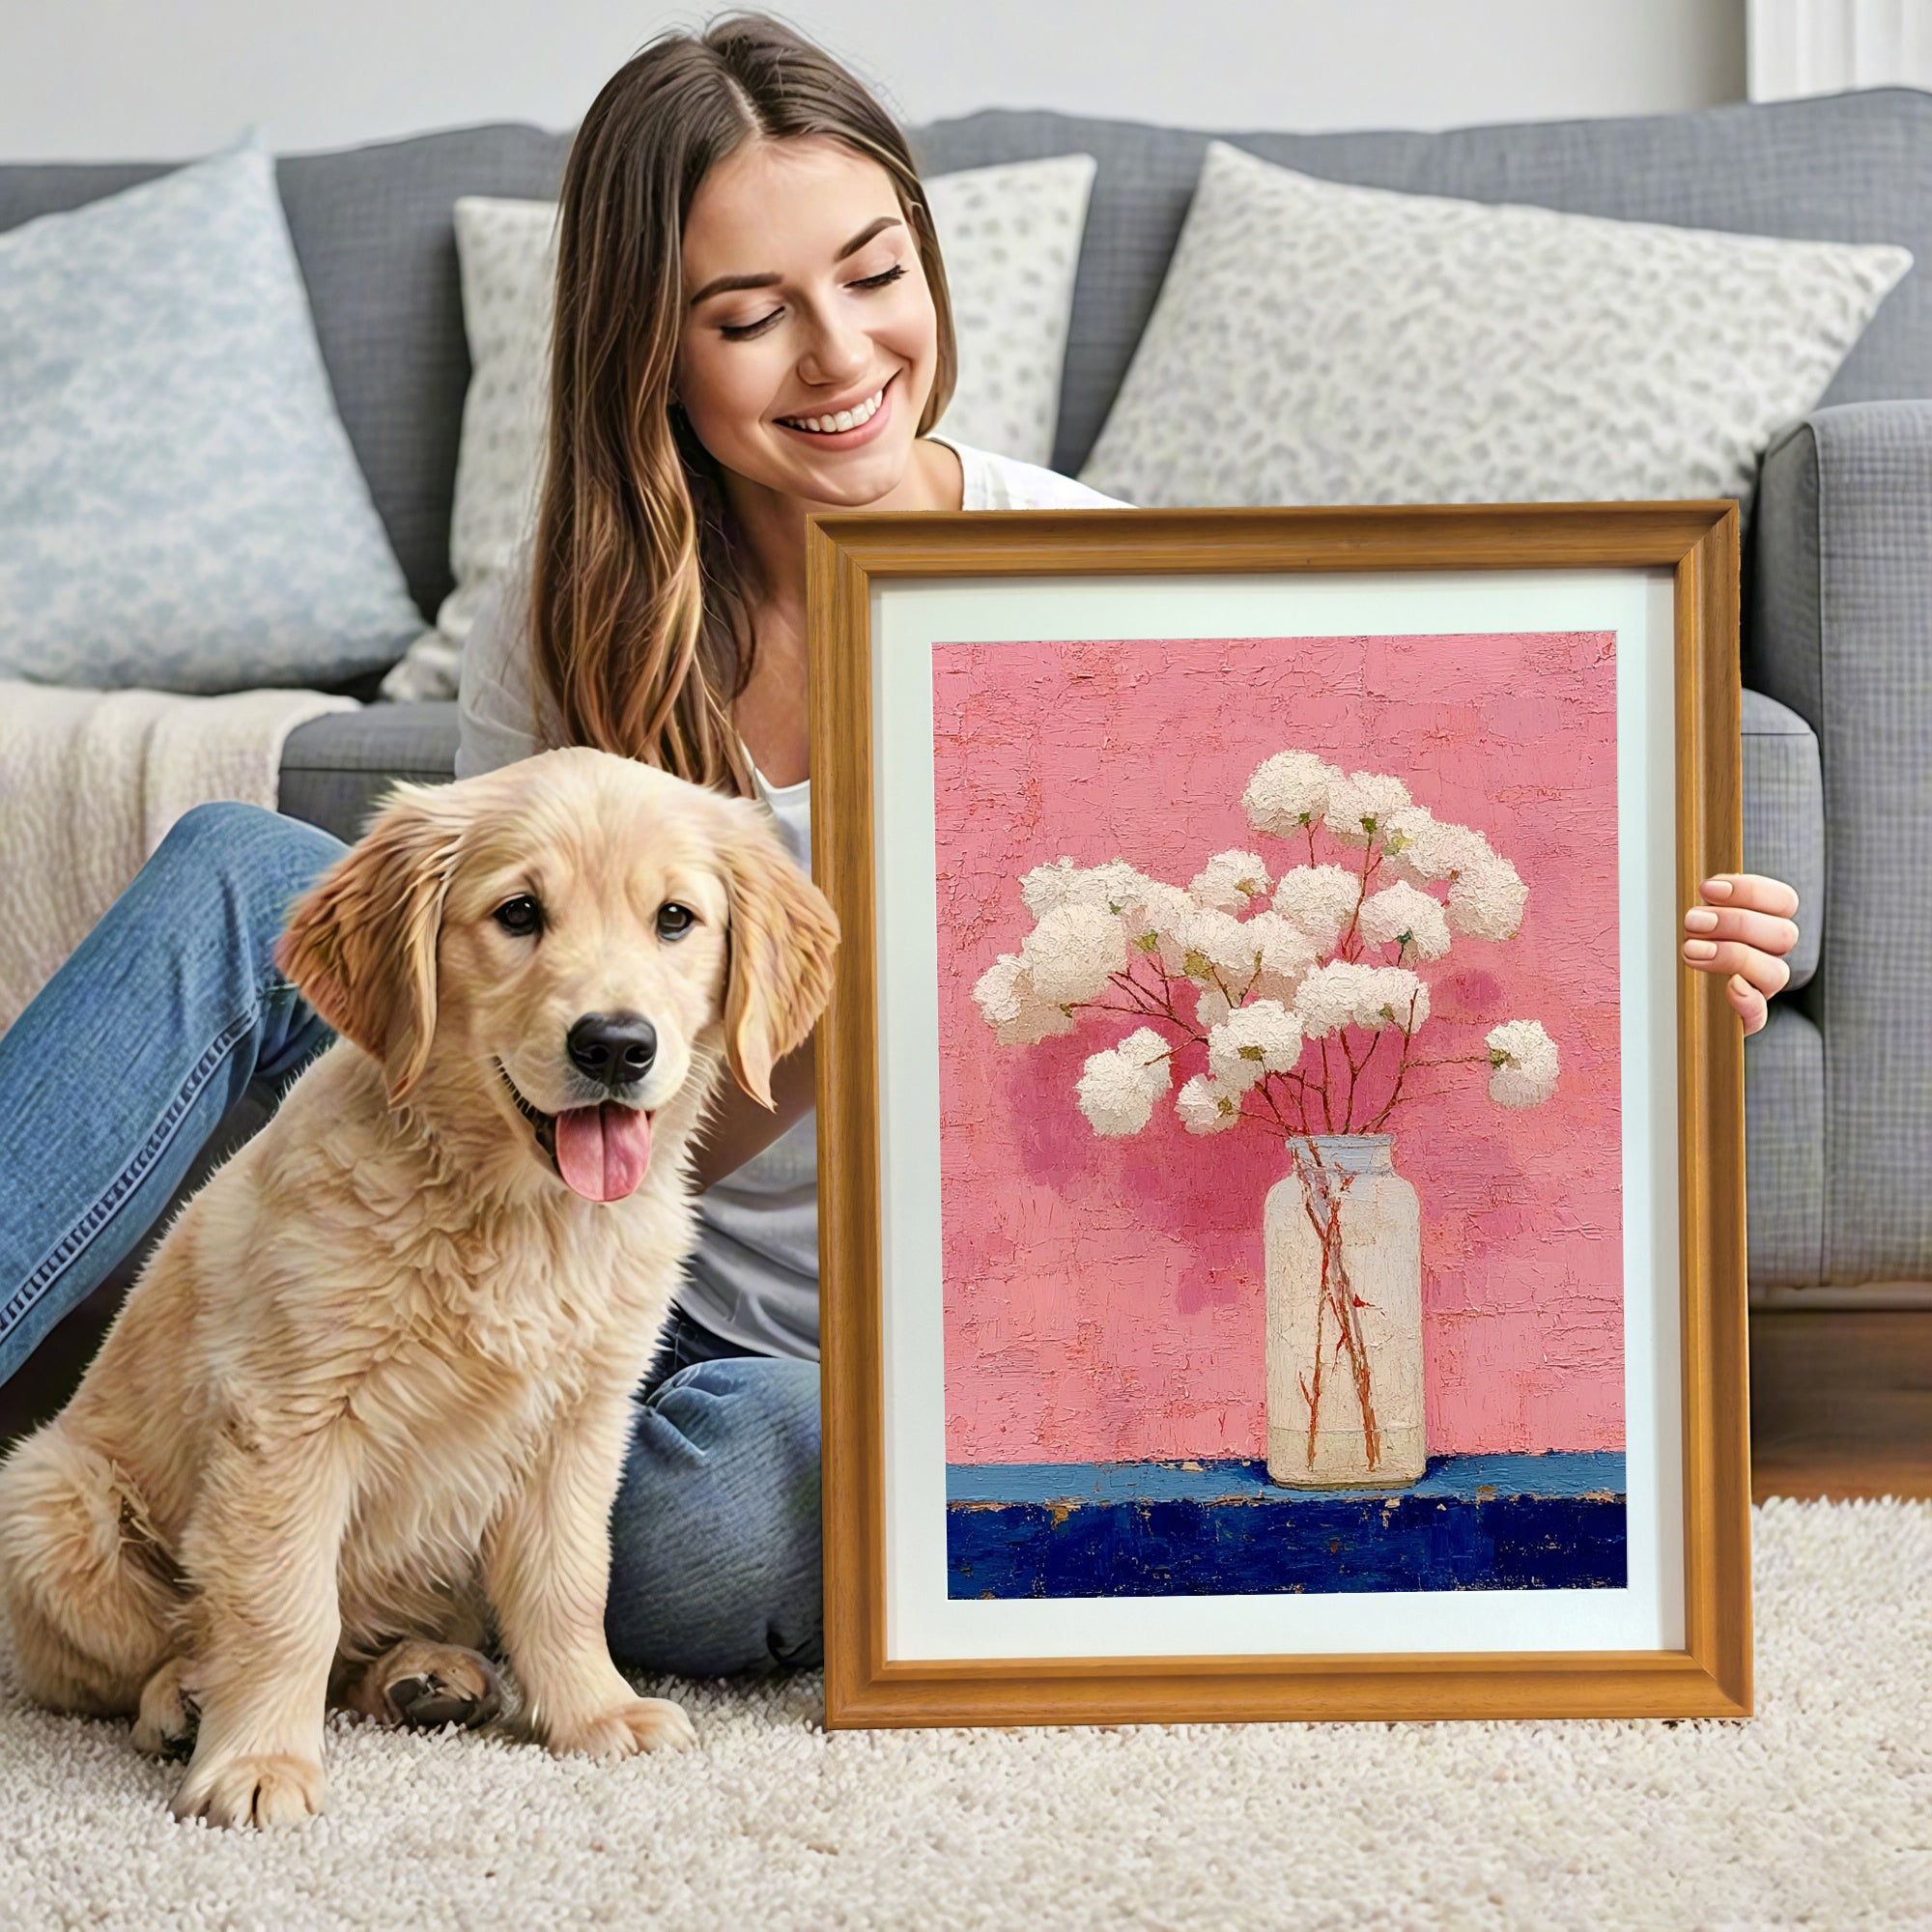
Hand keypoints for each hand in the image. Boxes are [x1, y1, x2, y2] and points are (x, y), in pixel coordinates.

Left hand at [1681, 874, 1799, 1035]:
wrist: (1678, 995)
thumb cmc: (1691, 943)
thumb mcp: (1699, 916)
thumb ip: (1710, 901)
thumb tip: (1713, 891)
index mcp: (1767, 925)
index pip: (1784, 901)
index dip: (1750, 891)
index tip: (1708, 889)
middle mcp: (1771, 955)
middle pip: (1783, 934)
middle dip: (1734, 922)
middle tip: (1693, 921)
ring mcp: (1762, 987)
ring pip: (1776, 972)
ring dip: (1732, 955)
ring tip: (1690, 949)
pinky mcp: (1746, 1017)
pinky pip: (1759, 1013)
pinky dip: (1746, 999)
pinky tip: (1729, 987)